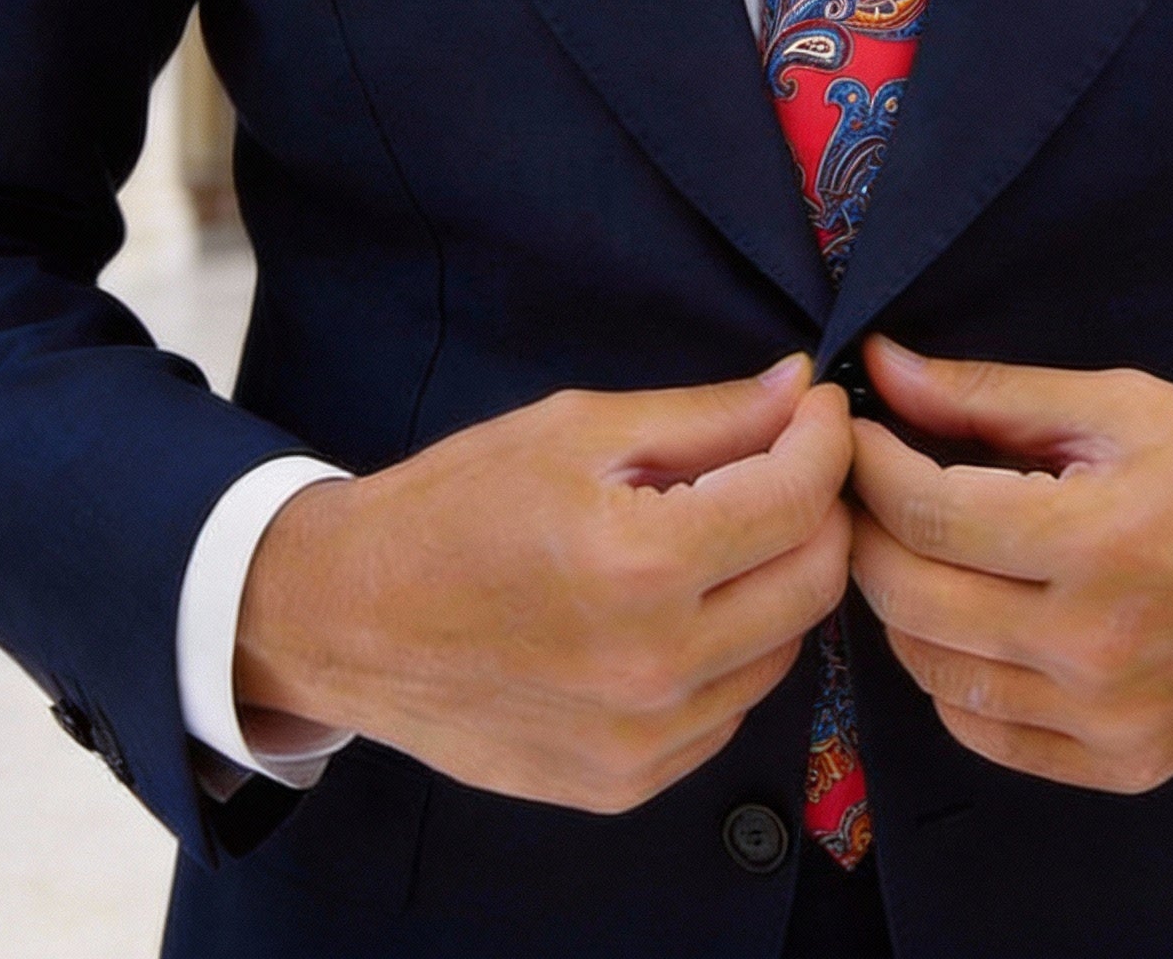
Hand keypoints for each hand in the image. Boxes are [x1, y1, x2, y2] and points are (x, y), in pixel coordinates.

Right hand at [235, 357, 852, 813]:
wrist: (347, 620)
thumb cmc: (454, 507)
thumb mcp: (577, 430)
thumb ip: (705, 415)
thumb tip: (799, 388)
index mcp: (641, 562)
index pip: (798, 498)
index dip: (826, 439)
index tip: (819, 409)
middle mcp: (654, 664)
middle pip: (815, 579)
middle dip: (819, 507)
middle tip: (787, 464)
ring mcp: (643, 739)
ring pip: (786, 649)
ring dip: (778, 581)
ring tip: (725, 534)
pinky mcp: (625, 783)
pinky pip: (730, 708)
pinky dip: (732, 650)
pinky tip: (682, 607)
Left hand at [848, 338, 1172, 793]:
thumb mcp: (1124, 406)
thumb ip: (992, 394)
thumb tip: (884, 366)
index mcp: (1098, 539)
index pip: (925, 512)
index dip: (869, 465)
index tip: (855, 430)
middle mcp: (1096, 644)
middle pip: (911, 597)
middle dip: (866, 530)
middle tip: (865, 487)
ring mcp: (1108, 717)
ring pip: (933, 673)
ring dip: (899, 605)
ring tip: (911, 548)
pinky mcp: (1124, 764)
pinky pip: (987, 734)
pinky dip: (951, 679)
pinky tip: (964, 621)